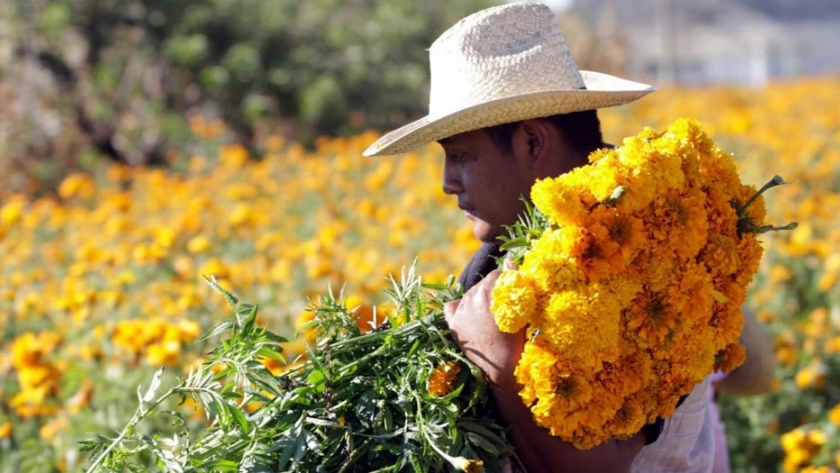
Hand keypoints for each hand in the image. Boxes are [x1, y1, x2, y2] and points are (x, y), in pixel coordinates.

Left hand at [444, 269, 525, 389]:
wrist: (504, 367)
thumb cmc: (518, 338)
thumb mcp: (521, 306)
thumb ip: (514, 279)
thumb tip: (510, 257)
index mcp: (491, 289)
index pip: (498, 274)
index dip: (506, 284)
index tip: (511, 296)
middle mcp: (472, 296)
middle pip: (483, 284)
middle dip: (493, 292)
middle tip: (501, 310)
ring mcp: (461, 310)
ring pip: (469, 295)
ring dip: (478, 301)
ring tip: (489, 319)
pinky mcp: (453, 324)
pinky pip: (451, 307)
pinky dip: (458, 308)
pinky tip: (469, 317)